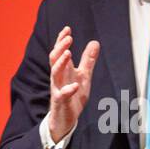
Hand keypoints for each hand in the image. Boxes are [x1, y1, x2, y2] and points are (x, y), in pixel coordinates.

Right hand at [48, 26, 99, 142]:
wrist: (65, 119)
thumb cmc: (73, 96)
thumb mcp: (83, 76)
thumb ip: (88, 61)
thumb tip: (95, 42)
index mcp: (64, 70)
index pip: (59, 52)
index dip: (61, 40)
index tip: (67, 29)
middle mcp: (58, 78)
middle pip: (54, 59)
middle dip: (60, 47)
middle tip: (69, 38)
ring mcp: (58, 89)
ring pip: (55, 74)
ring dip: (61, 63)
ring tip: (68, 53)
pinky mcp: (61, 102)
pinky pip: (62, 95)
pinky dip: (68, 89)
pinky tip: (75, 85)